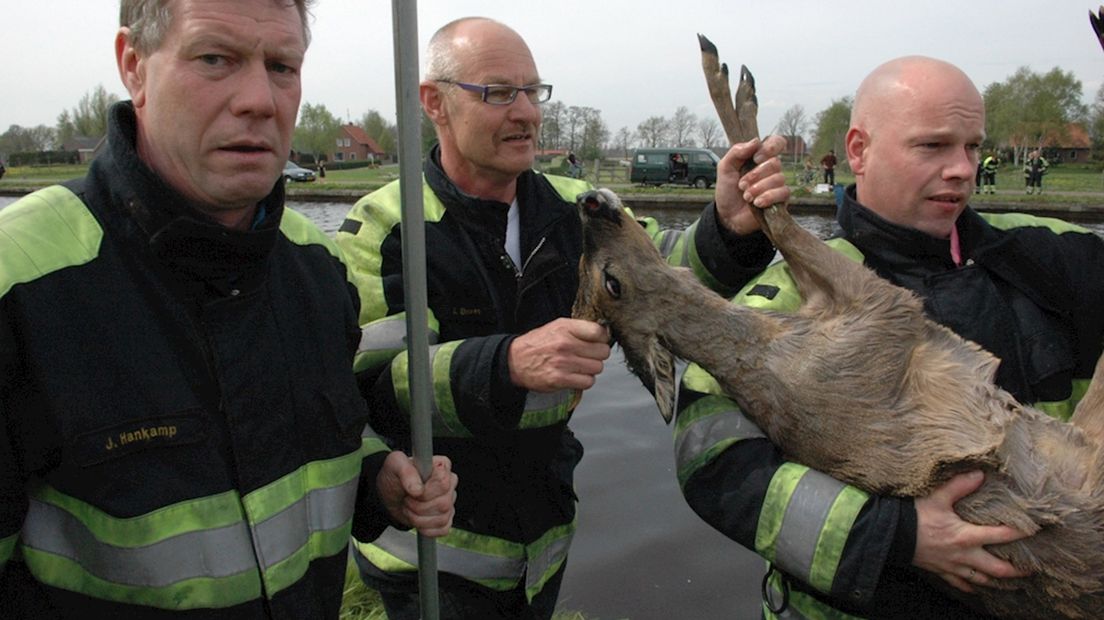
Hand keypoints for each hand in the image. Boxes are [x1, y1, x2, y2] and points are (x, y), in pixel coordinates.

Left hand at [377, 451, 456, 536]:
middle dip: (419, 506)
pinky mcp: (446, 518)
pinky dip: (425, 528)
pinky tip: (417, 519)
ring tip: (410, 507)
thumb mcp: (394, 465)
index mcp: (442, 466)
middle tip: (407, 499)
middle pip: (443, 504)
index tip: (413, 490)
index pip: (444, 483)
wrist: (388, 496)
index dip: (426, 492)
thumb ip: (406, 472)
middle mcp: (449, 483)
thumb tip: (418, 489)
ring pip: (442, 519)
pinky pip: (442, 529)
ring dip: (419, 518)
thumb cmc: (394, 476)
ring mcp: (449, 502)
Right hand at [508, 318, 610, 391]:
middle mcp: (565, 344)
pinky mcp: (560, 379)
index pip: (599, 332)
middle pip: (602, 352)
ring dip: (591, 369)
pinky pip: (588, 382)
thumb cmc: (538, 344)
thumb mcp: (557, 327)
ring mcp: (563, 363)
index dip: (602, 338)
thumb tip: (603, 333)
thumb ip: (579, 328)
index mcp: (566, 328)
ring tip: (580, 366)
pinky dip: (585, 381)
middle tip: (588, 356)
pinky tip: (576, 376)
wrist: (515, 361)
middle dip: (598, 355)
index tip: (597, 342)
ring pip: (597, 368)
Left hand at [714, 135, 789, 235]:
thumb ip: (736, 152)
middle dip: (755, 175)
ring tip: (746, 196)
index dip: (771, 147)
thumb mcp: (725, 168)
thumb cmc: (728, 190)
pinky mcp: (781, 200)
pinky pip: (783, 193)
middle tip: (741, 185)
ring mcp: (777, 185)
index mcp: (760, 158)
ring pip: (778, 178)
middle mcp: (771, 170)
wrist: (727, 215)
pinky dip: (768, 197)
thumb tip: (756, 141)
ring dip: (759, 188)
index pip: (777, 142)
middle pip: (775, 163)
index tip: (756, 157)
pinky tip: (757, 203)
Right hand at [913, 470, 1031, 592]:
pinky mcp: (941, 571)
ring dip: (998, 581)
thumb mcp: (937, 497)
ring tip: (1010, 580)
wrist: (890, 535)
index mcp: (966, 536)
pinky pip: (961, 584)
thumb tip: (980, 473)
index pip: (1001, 536)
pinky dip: (973, 587)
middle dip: (1016, 570)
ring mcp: (953, 566)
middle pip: (997, 569)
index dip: (1020, 533)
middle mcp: (964, 556)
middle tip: (1031, 568)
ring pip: (982, 580)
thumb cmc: (914, 516)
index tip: (1035, 530)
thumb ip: (960, 486)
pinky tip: (978, 587)